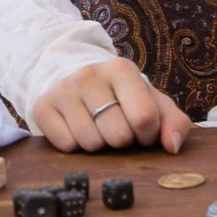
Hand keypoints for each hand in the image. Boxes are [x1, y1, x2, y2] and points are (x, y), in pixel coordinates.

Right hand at [33, 57, 191, 152]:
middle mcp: (90, 75)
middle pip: (117, 135)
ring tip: (98, 127)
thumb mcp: (152, 102)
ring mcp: (63, 89)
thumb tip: (172, 147)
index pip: (143, 118)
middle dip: (122, 141)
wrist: (76, 78)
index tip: (142, 130)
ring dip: (99, 145)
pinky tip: (78, 129)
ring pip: (91, 143)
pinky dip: (76, 146)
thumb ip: (174, 122)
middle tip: (118, 128)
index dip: (148, 134)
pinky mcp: (42, 106)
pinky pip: (66, 145)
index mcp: (122, 69)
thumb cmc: (122, 96)